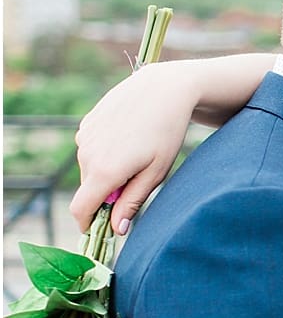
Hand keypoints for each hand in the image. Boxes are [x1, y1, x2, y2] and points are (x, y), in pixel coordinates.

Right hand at [71, 67, 196, 233]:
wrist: (164, 88)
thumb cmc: (167, 132)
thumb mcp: (157, 172)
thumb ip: (133, 202)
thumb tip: (117, 229)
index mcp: (104, 171)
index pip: (80, 210)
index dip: (87, 224)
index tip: (100, 229)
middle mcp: (86, 155)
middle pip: (89, 189)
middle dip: (108, 193)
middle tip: (139, 179)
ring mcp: (84, 137)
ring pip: (90, 168)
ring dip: (108, 170)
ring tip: (138, 152)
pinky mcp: (86, 124)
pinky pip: (91, 149)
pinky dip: (106, 152)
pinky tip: (129, 136)